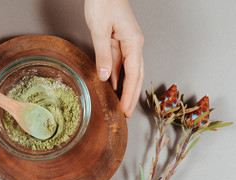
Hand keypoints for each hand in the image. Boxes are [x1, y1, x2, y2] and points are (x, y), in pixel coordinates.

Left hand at [84, 0, 143, 117]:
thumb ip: (103, 55)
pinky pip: (120, 63)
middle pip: (136, 76)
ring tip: (121, 104)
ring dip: (125, 87)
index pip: (133, 75)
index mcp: (133, 42)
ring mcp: (127, 43)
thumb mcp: (100, 29)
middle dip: (131, 95)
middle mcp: (134, 44)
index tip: (125, 109)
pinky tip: (112, 84)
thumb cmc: (104, 1)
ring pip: (129, 71)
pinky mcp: (119, 41)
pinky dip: (117, 75)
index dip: (129, 94)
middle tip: (127, 113)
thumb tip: (105, 77)